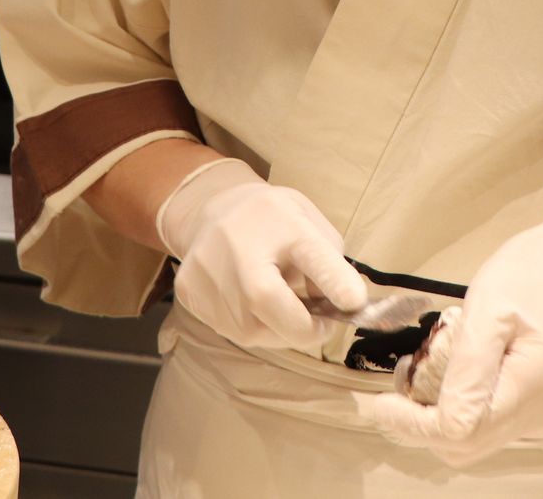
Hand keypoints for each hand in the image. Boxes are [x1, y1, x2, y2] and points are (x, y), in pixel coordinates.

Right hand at [154, 157, 368, 350]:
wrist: (213, 210)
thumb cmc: (274, 222)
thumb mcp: (310, 224)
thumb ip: (329, 263)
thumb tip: (342, 305)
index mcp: (284, 224)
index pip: (312, 254)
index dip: (335, 281)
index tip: (354, 303)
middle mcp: (241, 248)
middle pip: (270, 304)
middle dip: (304, 330)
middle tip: (322, 325)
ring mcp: (209, 273)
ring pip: (253, 331)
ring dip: (278, 330)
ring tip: (280, 304)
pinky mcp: (188, 294)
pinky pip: (230, 331)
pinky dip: (251, 327)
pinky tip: (251, 304)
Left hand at [370, 191, 542, 467]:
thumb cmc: (536, 271)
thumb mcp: (488, 307)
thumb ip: (465, 369)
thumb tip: (434, 421)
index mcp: (537, 385)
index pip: (459, 432)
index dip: (412, 425)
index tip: (379, 401)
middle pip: (468, 445)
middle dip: (424, 421)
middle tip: (402, 378)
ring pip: (481, 438)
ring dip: (447, 413)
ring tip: (437, 364)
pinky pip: (498, 425)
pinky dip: (472, 406)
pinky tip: (468, 370)